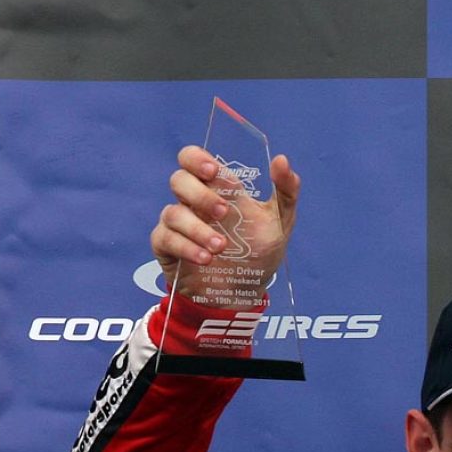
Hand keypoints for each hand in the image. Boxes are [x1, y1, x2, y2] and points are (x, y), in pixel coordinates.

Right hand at [150, 145, 300, 305]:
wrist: (244, 293)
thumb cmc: (258, 253)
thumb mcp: (280, 222)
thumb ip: (286, 192)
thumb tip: (282, 160)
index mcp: (217, 189)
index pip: (192, 159)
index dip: (196, 159)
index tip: (213, 171)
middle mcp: (193, 202)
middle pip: (179, 180)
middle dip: (200, 194)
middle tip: (224, 213)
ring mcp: (178, 224)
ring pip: (173, 212)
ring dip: (197, 228)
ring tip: (220, 246)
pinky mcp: (167, 247)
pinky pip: (165, 238)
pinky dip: (186, 247)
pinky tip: (205, 258)